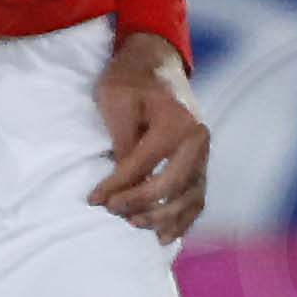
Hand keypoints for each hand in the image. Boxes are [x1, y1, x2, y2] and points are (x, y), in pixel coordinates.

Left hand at [92, 35, 208, 243]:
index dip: (116, 187)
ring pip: (190, 197)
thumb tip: (123, 181)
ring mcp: (204, 151)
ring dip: (164, 218)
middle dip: (140, 205)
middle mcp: (198, 139)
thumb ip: (122, 141)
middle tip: (112, 211)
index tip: (93, 200)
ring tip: (135, 225)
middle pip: (172, 186)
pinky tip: (165, 235)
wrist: (156, 61)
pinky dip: (184, 218)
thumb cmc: (130, 78)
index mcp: (177, 122)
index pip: (143, 165)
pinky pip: (198, 197)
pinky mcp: (202, 161)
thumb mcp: (115, 101)